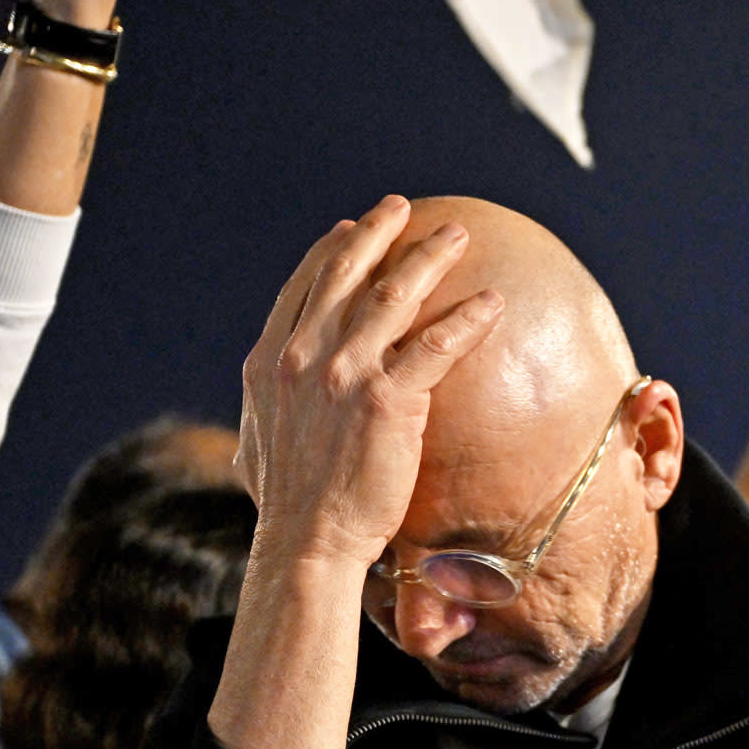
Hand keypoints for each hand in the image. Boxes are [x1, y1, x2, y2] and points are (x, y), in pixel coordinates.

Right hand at [236, 197, 503, 569]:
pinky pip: (437, 345)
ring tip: (455, 235)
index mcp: (270, 362)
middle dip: (375, 234)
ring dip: (427, 258)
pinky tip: (491, 303)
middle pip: (345, 275)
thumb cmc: (289, 506)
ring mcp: (345, 374)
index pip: (303, 289)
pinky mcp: (389, 400)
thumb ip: (269, 413)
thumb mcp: (257, 446)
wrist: (308, 540)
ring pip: (393, 296)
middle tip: (400, 208)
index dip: (330, 253)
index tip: (351, 229)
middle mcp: (303, 356)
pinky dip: (467, 319)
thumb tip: (266, 413)